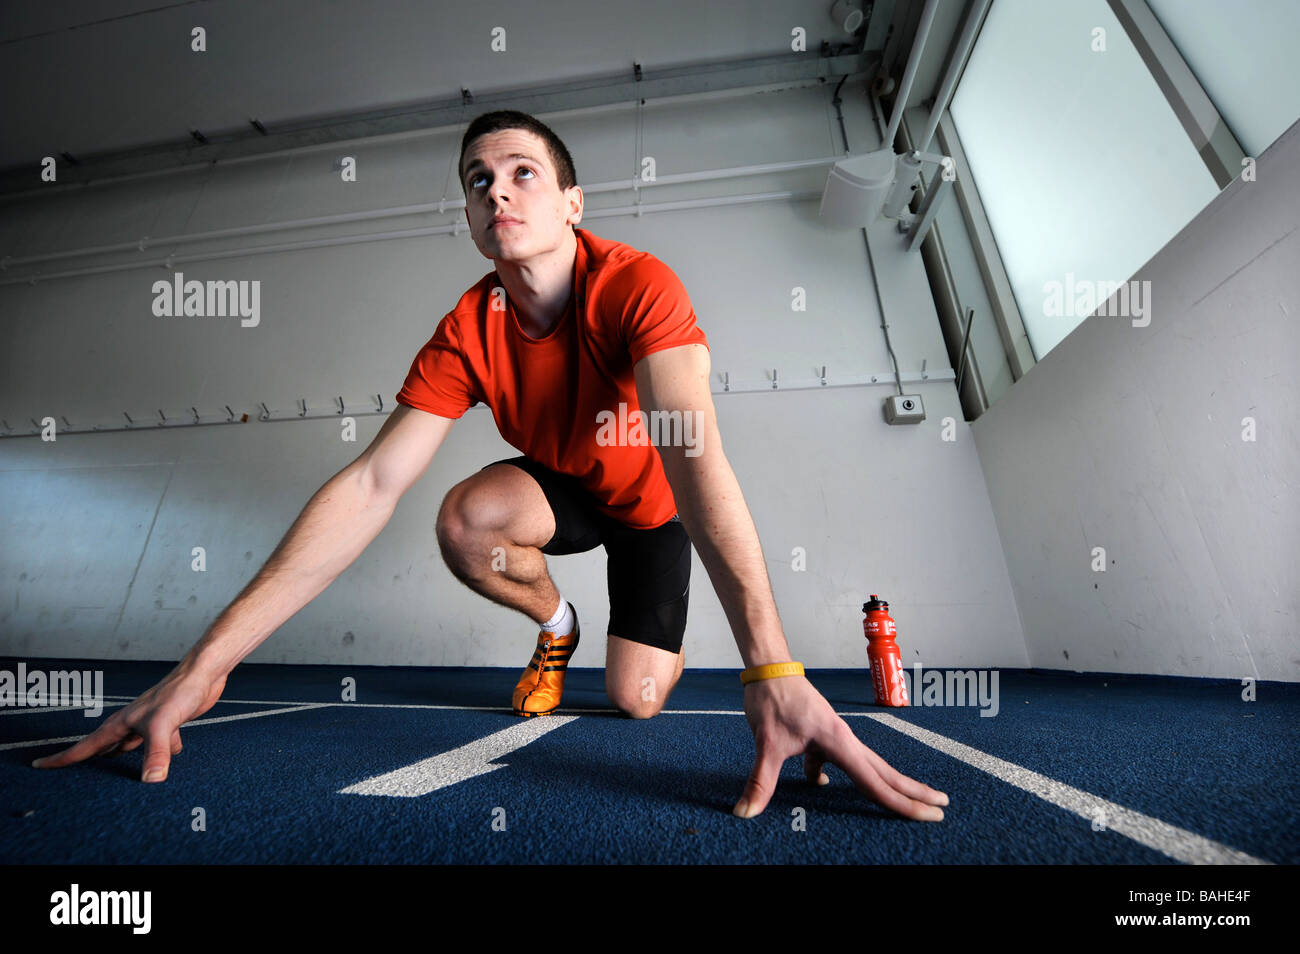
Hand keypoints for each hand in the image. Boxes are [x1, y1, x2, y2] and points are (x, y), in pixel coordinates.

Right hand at [31, 663, 227, 782]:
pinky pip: (157, 747)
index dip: (62, 758)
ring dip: (124, 759)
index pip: (86, 746)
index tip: (39, 766)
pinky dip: (158, 756)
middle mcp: (131, 725)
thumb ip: (155, 753)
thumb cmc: (179, 692)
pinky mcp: (168, 725)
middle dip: (88, 761)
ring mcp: (148, 725)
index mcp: (120, 724)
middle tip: (69, 776)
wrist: (204, 674)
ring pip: (129, 747)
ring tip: (113, 776)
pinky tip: (165, 762)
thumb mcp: (164, 725)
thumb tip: (150, 782)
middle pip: (103, 748)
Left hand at [734, 675, 947, 820]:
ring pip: (869, 767)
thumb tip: (744, 812)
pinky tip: (818, 783)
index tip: (929, 814)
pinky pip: (841, 761)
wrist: (769, 668)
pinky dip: (841, 775)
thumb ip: (760, 781)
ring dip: (889, 784)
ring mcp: (837, 737)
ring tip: (911, 801)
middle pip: (886, 773)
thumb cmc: (771, 699)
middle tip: (941, 809)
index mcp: (838, 742)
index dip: (902, 803)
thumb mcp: (765, 743)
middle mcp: (845, 739)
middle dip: (914, 793)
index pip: (876, 782)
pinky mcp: (824, 735)